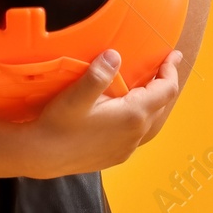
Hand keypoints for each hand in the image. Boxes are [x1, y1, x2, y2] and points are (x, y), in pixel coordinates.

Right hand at [25, 49, 182, 176]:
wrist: (41, 157)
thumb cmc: (58, 125)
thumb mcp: (76, 95)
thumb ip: (98, 74)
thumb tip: (115, 55)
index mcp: (133, 116)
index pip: (165, 90)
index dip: (170, 70)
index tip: (172, 55)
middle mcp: (135, 134)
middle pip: (163, 105)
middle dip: (165, 83)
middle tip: (166, 65)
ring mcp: (127, 148)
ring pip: (152, 121)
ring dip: (155, 102)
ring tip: (152, 85)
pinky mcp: (117, 156)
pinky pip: (140, 133)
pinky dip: (144, 117)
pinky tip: (131, 110)